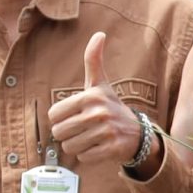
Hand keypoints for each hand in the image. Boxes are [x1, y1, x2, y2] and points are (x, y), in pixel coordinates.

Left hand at [48, 33, 144, 169]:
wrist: (138, 133)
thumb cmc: (112, 107)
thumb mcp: (101, 84)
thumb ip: (94, 60)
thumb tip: (99, 34)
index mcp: (90, 96)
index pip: (53, 115)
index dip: (60, 119)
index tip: (75, 116)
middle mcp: (98, 113)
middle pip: (59, 132)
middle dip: (68, 134)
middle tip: (83, 130)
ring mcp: (106, 132)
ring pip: (70, 146)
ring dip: (78, 146)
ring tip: (92, 138)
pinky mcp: (111, 149)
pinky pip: (84, 157)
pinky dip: (89, 156)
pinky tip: (99, 147)